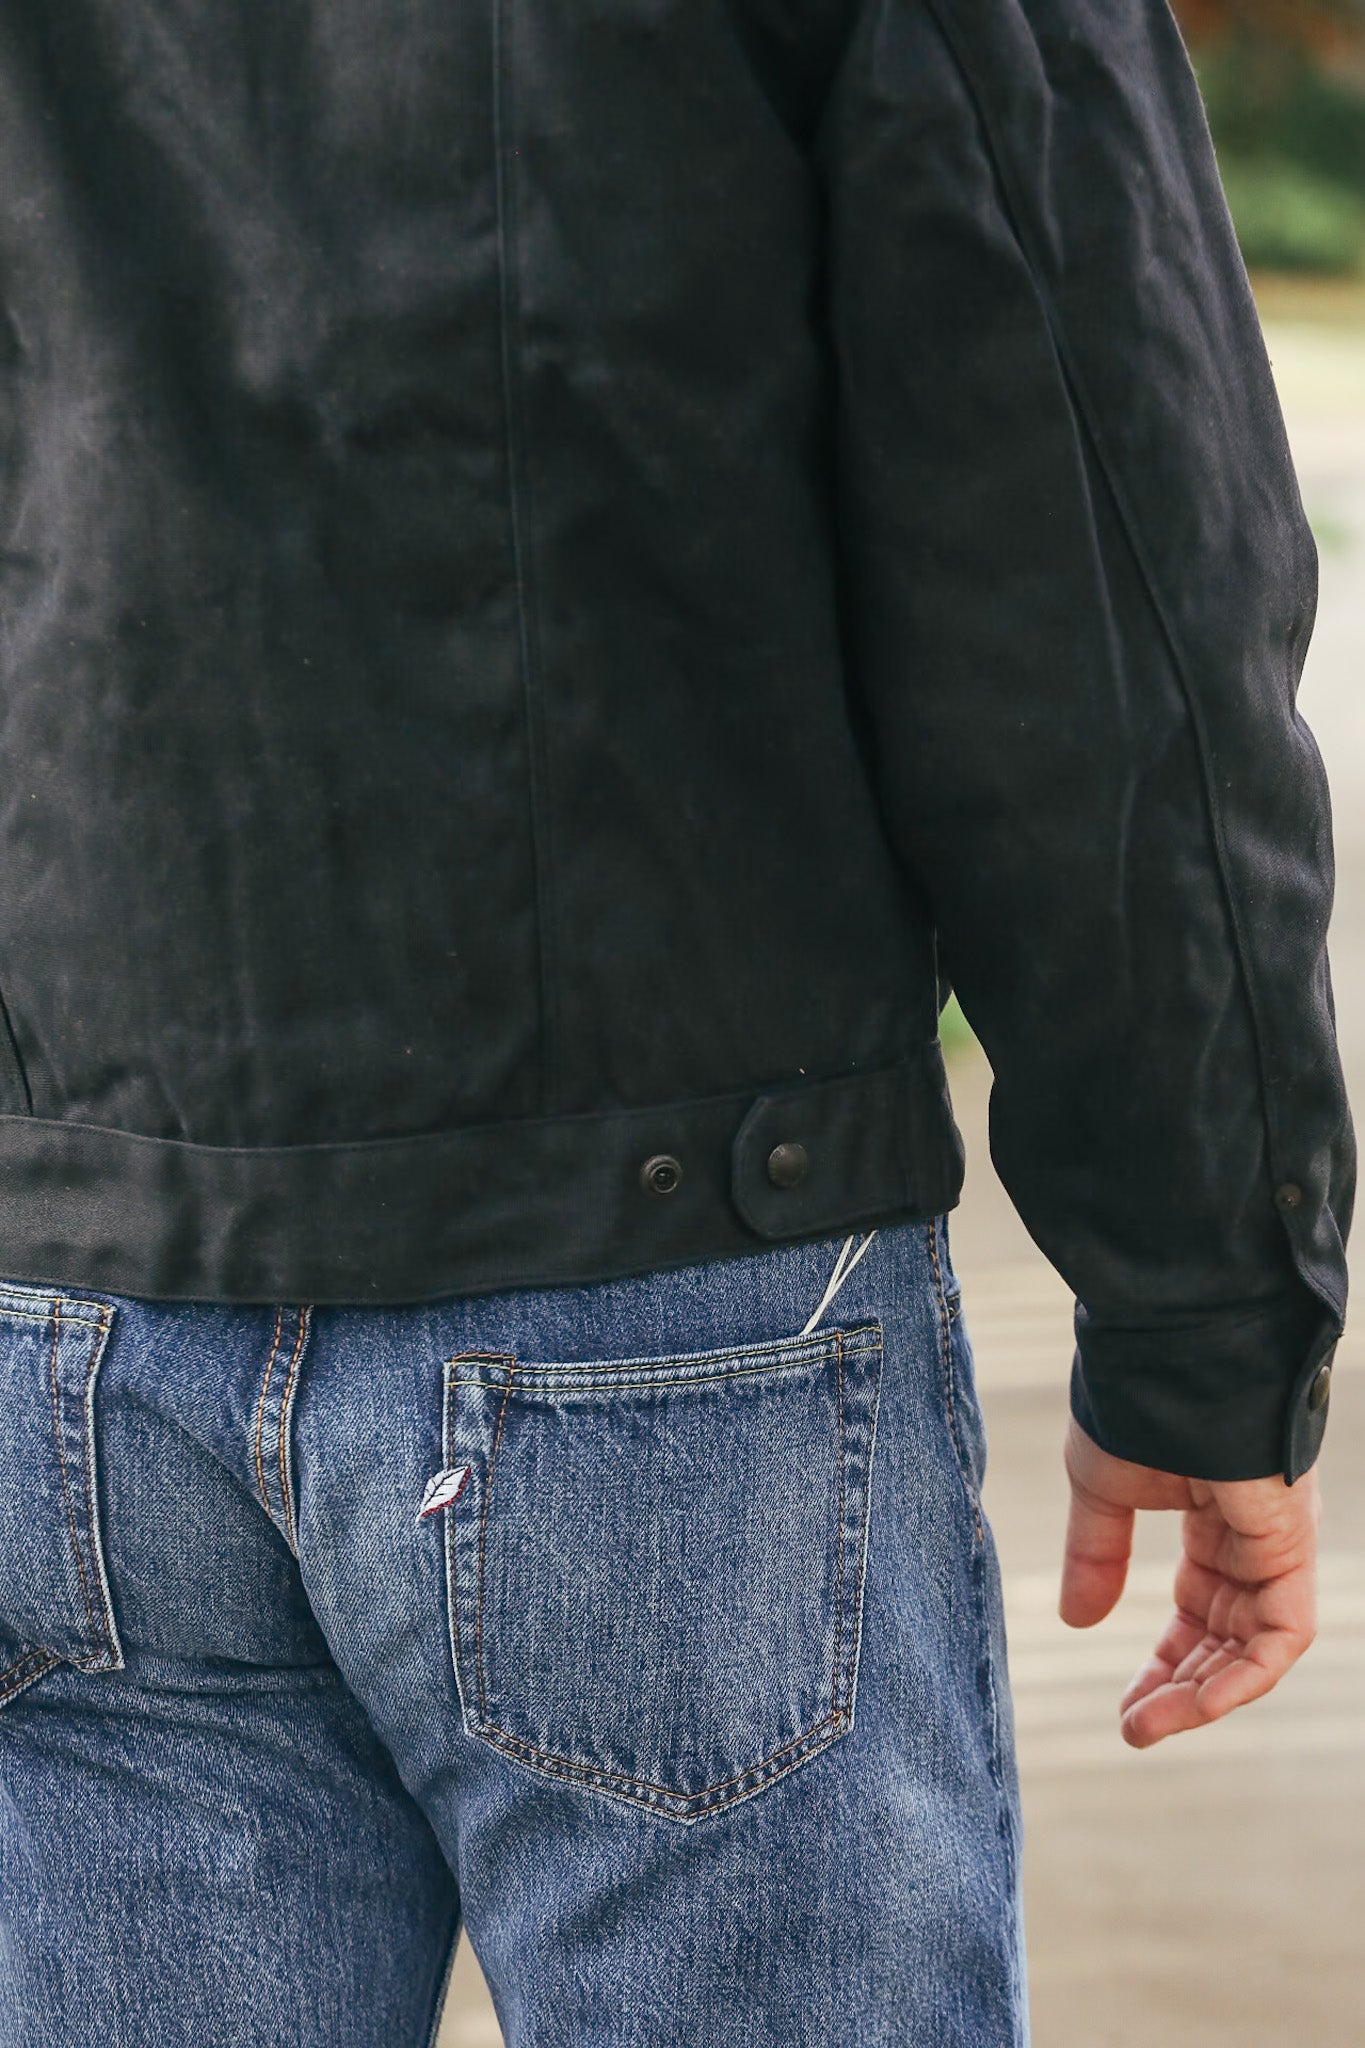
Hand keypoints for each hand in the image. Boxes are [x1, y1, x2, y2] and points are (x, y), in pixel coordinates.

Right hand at [1059, 1416, 1319, 1747]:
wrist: (1166, 1351)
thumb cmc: (1134, 1402)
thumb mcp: (1101, 1490)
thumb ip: (1095, 1555)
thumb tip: (1077, 1621)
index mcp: (1216, 1520)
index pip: (1201, 1613)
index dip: (1166, 1664)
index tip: (1126, 1706)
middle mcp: (1256, 1539)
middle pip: (1228, 1638)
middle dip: (1181, 1689)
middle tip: (1133, 1728)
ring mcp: (1278, 1543)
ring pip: (1256, 1647)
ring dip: (1204, 1695)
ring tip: (1146, 1726)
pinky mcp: (1291, 1546)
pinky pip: (1282, 1634)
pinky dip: (1244, 1676)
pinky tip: (1194, 1703)